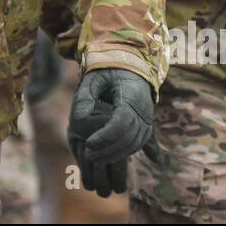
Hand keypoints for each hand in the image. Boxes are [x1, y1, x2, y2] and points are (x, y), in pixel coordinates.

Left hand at [68, 67, 158, 196]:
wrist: (131, 66)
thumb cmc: (108, 71)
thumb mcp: (93, 78)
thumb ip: (85, 96)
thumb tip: (77, 119)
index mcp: (131, 95)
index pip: (121, 121)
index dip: (105, 135)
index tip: (88, 143)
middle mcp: (144, 109)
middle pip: (129, 137)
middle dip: (108, 149)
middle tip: (88, 155)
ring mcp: (147, 118)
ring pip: (135, 143)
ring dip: (116, 154)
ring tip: (95, 159)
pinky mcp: (147, 124)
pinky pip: (140, 143)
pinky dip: (125, 152)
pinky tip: (110, 158)